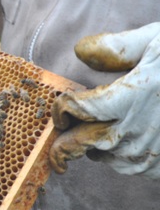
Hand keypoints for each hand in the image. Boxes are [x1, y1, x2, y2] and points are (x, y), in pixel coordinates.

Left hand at [50, 23, 159, 178]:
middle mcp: (138, 129)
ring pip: (105, 158)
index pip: (79, 109)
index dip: (62, 109)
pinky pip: (129, 169)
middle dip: (66, 142)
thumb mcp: (158, 41)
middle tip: (61, 136)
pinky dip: (119, 158)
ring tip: (97, 133)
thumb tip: (79, 51)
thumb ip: (117, 47)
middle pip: (83, 144)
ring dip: (94, 148)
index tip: (60, 108)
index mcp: (132, 96)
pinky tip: (126, 141)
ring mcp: (152, 151)